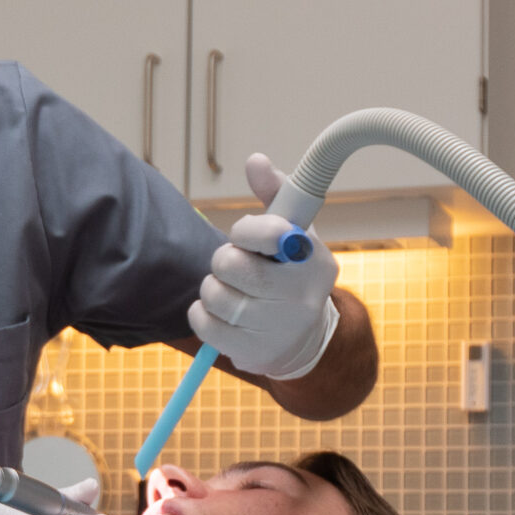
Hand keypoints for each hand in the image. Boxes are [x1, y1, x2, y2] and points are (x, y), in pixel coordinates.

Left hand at [188, 152, 340, 380]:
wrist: (302, 339)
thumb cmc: (290, 273)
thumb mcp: (293, 231)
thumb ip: (274, 193)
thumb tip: (255, 160)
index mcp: (312, 260)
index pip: (269, 233)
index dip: (246, 231)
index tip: (245, 236)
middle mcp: (302, 297)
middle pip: (231, 265)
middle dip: (224, 261)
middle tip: (235, 266)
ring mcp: (278, 329)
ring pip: (214, 295)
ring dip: (212, 288)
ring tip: (230, 290)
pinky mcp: (254, 354)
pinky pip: (204, 324)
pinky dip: (202, 314)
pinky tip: (220, 313)